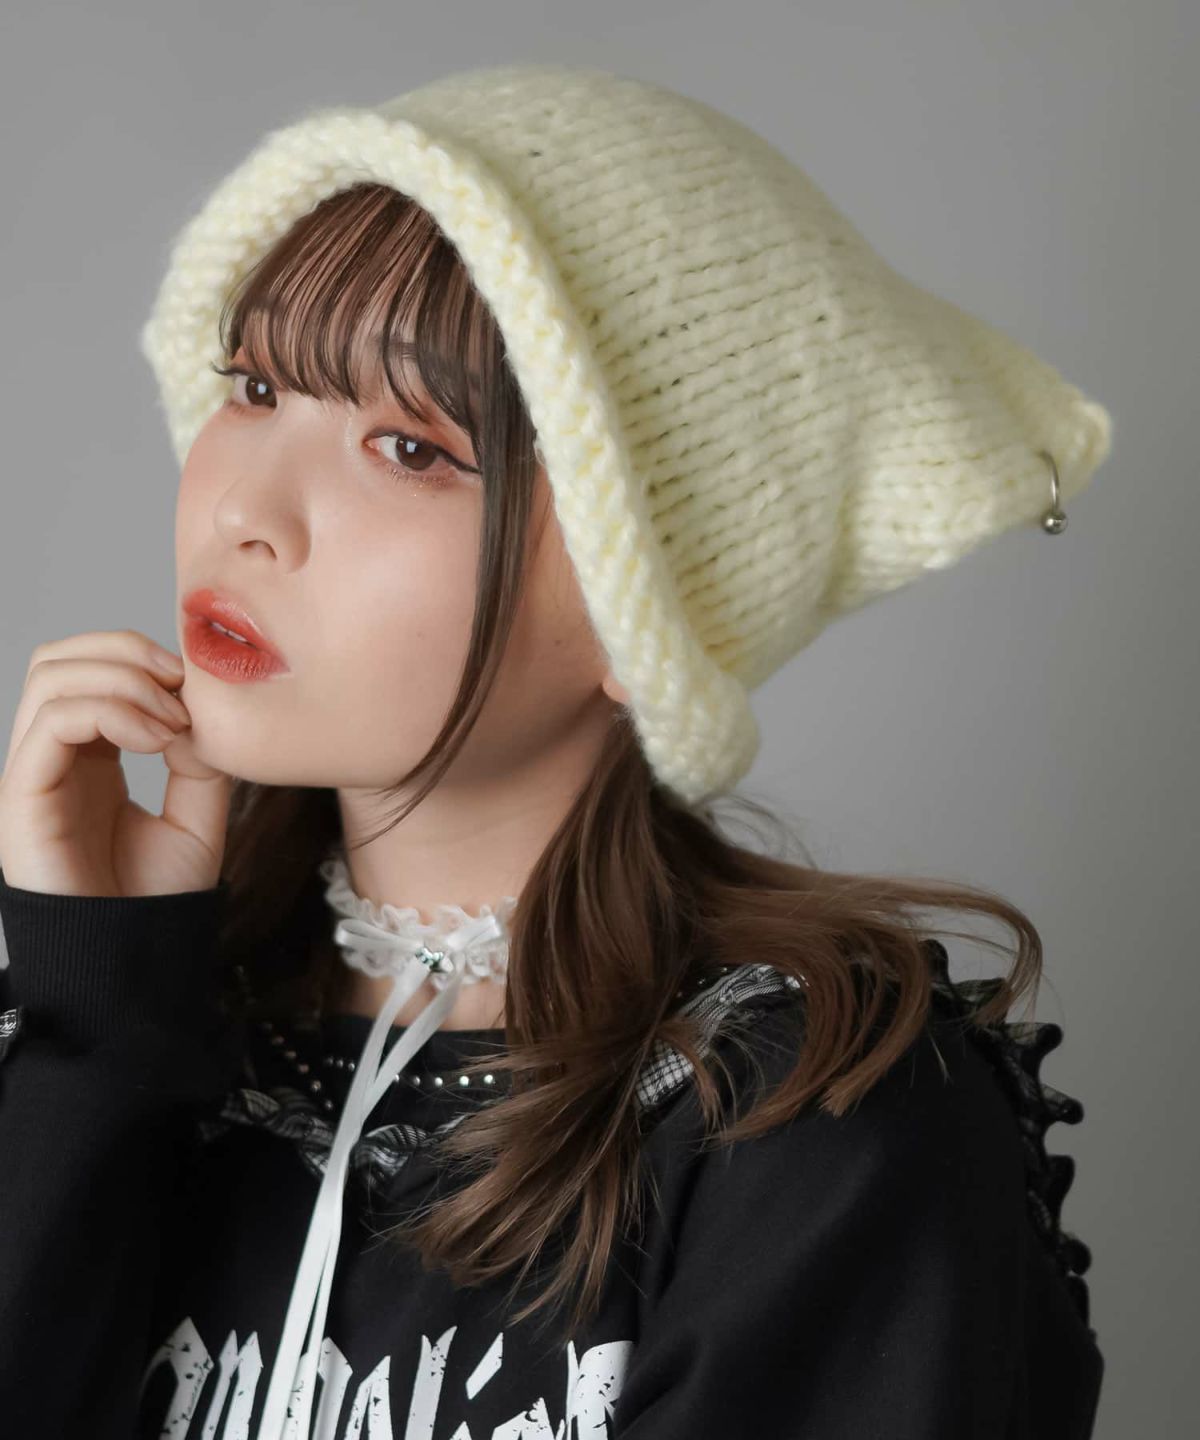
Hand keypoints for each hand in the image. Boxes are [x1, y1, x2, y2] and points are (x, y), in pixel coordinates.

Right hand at [0, 629, 230, 895]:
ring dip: (122, 679)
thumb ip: (199, 755)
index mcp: (89, 755)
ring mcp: (32, 774)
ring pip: (50, 677)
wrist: (137, 960)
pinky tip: (156, 740)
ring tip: (171, 722)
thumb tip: (197, 706)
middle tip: (180, 687)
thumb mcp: (198, 812)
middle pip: (59, 657)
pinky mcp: (22, 798)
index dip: (140, 655)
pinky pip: (51, 723)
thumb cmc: (158, 897)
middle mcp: (53, 758)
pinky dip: (109, 711)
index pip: (88, 665)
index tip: (195, 685)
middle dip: (125, 652)